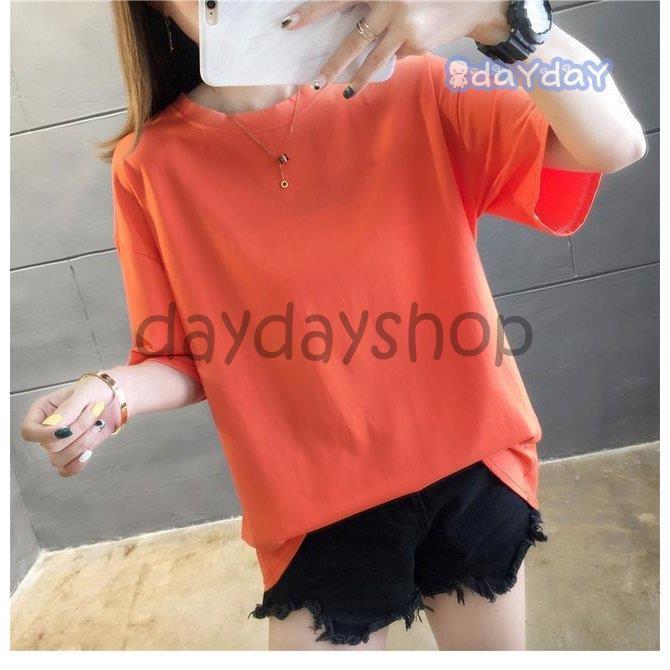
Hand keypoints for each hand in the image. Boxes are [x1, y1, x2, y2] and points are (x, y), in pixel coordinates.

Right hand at [19, 374, 120, 476]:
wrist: (115, 398)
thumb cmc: (97, 389)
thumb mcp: (84, 392)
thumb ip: (69, 409)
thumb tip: (53, 427)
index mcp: (43, 411)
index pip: (29, 431)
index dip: (43, 435)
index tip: (66, 430)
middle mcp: (47, 429)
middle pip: (50, 447)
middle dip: (77, 431)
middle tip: (94, 411)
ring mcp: (59, 443)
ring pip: (59, 459)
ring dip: (83, 444)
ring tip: (97, 425)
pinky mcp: (72, 453)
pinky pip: (67, 469)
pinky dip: (79, 463)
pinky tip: (90, 450)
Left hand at [283, 1, 508, 95]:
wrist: (472, 0)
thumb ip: (373, 5)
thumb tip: (350, 31)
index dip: (313, 10)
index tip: (289, 23)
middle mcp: (390, 3)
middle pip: (353, 40)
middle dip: (333, 64)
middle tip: (315, 82)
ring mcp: (404, 26)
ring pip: (373, 59)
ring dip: (357, 79)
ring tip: (346, 93)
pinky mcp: (417, 43)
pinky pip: (397, 56)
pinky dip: (397, 54)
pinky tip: (412, 42)